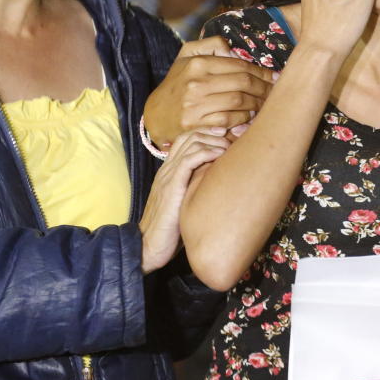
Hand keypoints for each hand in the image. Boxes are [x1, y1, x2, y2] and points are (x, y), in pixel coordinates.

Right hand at [139, 128, 231, 273]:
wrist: (149, 246)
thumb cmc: (170, 229)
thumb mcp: (184, 203)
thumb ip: (195, 189)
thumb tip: (217, 184)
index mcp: (168, 172)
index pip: (184, 140)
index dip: (205, 133)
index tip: (224, 135)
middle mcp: (167, 170)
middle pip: (189, 137)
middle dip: (212, 133)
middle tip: (230, 138)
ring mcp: (168, 176)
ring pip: (190, 144)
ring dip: (213, 142)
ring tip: (228, 147)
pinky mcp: (172, 187)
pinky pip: (189, 160)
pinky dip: (206, 153)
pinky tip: (220, 155)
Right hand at [143, 37, 275, 145]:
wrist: (156, 114)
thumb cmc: (178, 82)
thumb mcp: (187, 55)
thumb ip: (211, 45)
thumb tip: (234, 51)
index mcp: (198, 63)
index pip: (240, 65)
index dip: (262, 72)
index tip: (275, 77)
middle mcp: (196, 83)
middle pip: (243, 83)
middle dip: (264, 88)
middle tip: (275, 91)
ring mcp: (195, 105)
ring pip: (239, 102)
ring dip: (258, 104)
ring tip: (266, 103)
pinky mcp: (195, 124)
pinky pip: (229, 120)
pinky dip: (243, 119)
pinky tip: (250, 116)